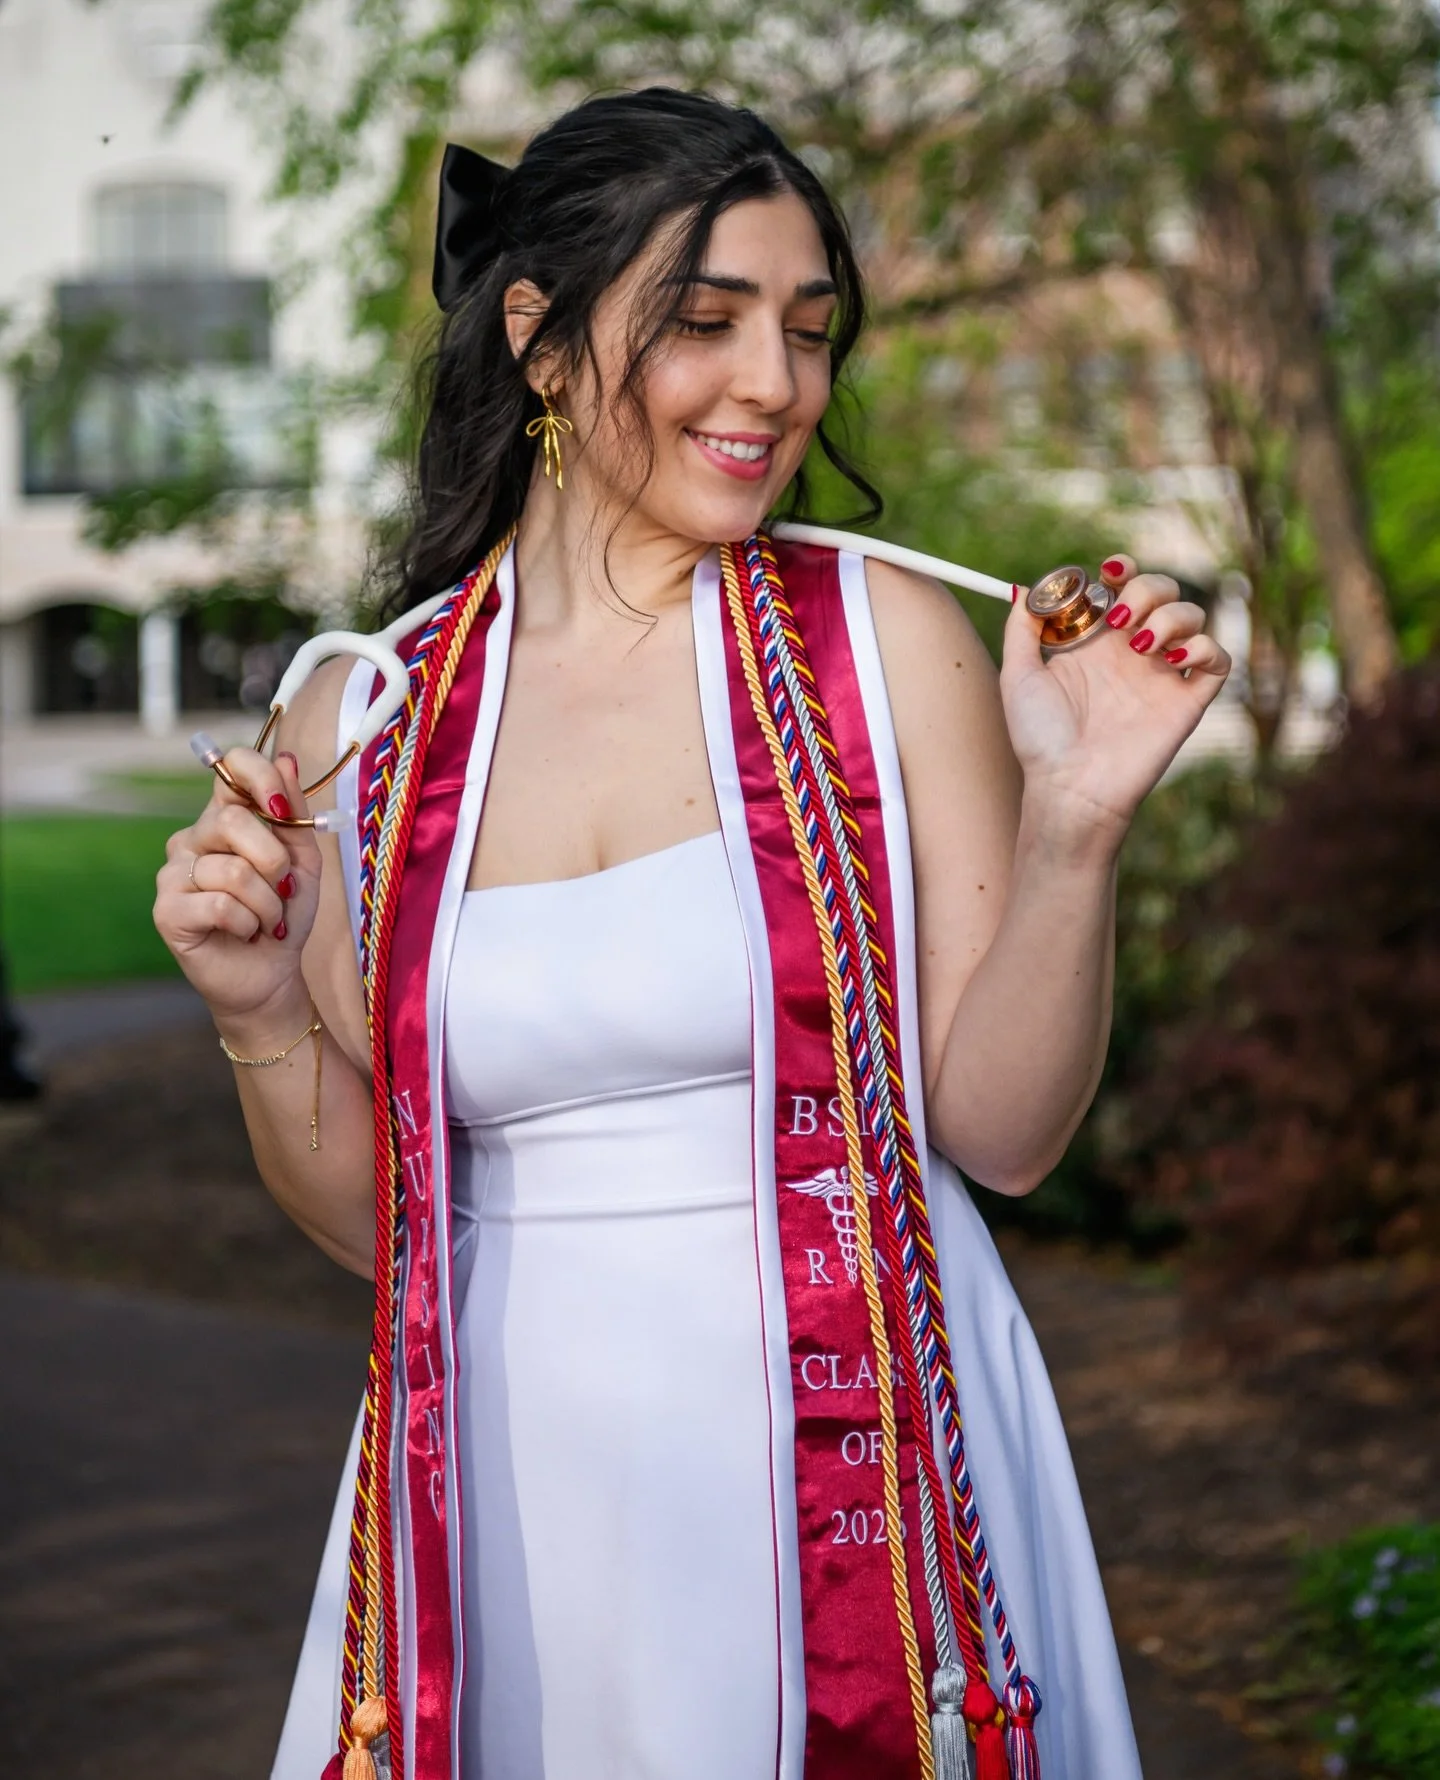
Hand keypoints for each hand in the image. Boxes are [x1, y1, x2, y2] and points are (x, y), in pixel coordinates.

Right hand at [153, 748, 322, 1031]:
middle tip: (282, 888)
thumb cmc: (284, 913)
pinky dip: (250, 922)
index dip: (259, 778)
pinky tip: (246, 932)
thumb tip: (285, 759)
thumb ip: (293, 813)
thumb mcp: (302, 859)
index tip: (282, 809)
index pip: (229, 768)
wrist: (272, 972)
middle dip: (274, 860)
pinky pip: (220, 904)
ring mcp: (173, 874)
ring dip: (268, 902)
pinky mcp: (167, 910)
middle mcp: (192, 838)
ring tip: (267, 919)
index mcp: (224, 818)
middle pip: (231, 820)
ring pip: (232, 870)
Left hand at [1000, 555, 1230, 846]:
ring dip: (1172, 614)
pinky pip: (1218, 658)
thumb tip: (1026, 590)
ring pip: (1193, 616)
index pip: (1121, 586)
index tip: (1108, 572)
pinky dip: (1203, 646)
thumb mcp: (1018, 676)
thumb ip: (1022, 629)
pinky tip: (1170, 659)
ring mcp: (1161, 675)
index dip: (1121, 569)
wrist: (1068, 787)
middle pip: (1162, 590)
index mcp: (1096, 642)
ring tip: (1141, 643)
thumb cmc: (1039, 739)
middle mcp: (1132, 652)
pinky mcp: (1186, 701)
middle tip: (1121, 618)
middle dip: (1147, 588)